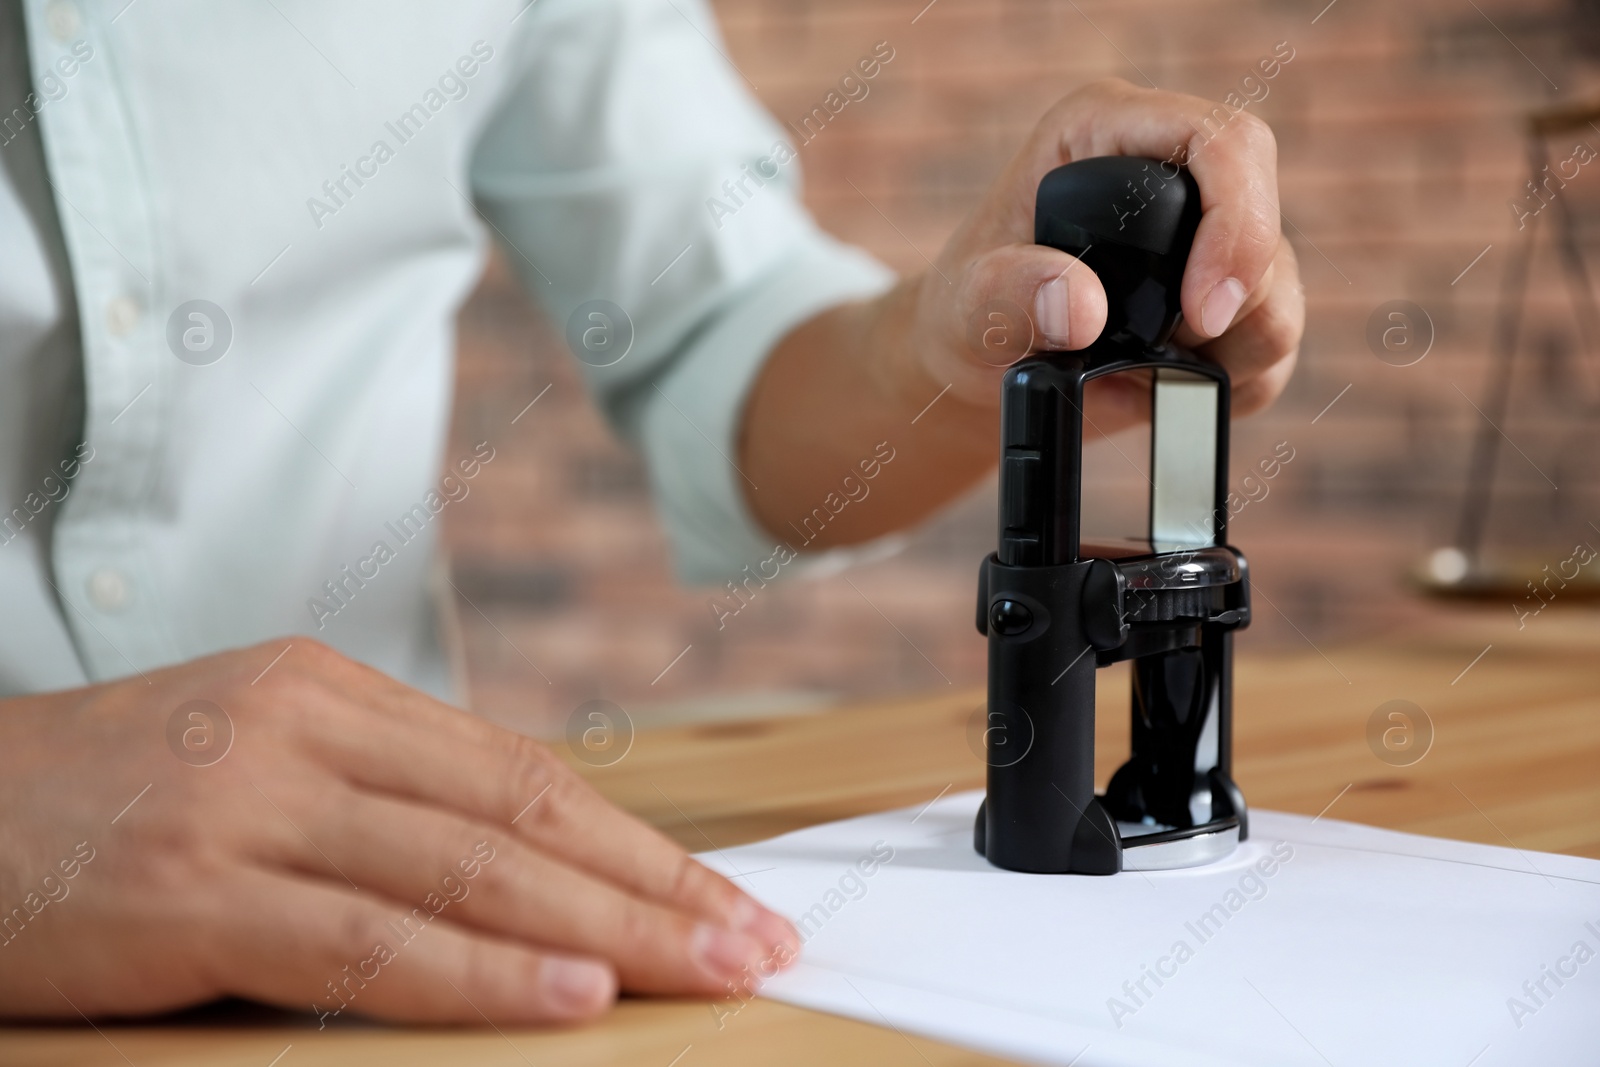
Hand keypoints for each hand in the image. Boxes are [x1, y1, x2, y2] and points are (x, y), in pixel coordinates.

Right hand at [0, 640, 797, 1023]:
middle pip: (524, 816)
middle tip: (759, 939)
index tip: (726, 896)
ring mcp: (251, 804)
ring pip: (469, 870)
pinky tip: (569, 994)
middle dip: (657, 886)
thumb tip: (523, 883)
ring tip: (711, 969)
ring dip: (607, 928)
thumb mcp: (257, 769)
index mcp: (334, 693)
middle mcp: (307, 731)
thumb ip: (378, 808)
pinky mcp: (194, 889)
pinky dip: (479, 972)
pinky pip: (366, 941)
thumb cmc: (104, 807)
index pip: (525, 776)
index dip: (639, 841)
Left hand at [903, 77, 1303, 430]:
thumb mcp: (965, 306)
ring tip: (1152, 366)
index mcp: (1105, 131)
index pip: (1219, 141)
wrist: (981, 366)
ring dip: (1236, 344)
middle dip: (1239, 294)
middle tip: (1180, 346)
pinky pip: (1273, 339)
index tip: (1200, 310)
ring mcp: (1203, 231)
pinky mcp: (1223, 292)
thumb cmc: (967, 314)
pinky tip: (1174, 382)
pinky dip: (1238, 377)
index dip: (1235, 221)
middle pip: (1264, 209)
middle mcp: (1166, 167)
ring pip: (1278, 283)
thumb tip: (1080, 307)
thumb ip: (1007, 295)